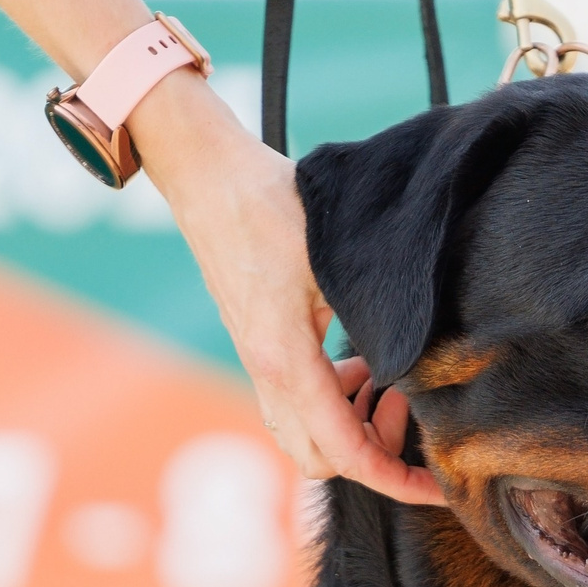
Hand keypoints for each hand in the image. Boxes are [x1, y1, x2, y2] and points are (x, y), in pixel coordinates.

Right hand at [0, 0, 444, 507]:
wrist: (156, 108)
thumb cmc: (216, 148)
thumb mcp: (274, 198)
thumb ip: (307, 263)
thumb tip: (345, 308)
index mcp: (265, 309)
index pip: (316, 415)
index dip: (368, 459)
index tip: (414, 478)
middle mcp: (254, 325)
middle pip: (306, 430)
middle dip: (372, 461)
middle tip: (430, 475)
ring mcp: (244, 315)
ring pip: (296, 406)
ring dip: (347, 427)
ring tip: (406, 434)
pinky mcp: (243, 294)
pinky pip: (290, 368)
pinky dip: (327, 389)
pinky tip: (366, 380)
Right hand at [130, 76, 445, 506]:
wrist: (209, 178)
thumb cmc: (272, 206)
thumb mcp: (338, 260)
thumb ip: (378, 320)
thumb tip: (421, 366)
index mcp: (285, 362)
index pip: (345, 453)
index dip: (395, 480)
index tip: (440, 489)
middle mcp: (267, 375)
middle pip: (323, 460)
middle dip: (376, 453)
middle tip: (414, 408)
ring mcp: (259, 365)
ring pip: (309, 436)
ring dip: (355, 425)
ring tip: (389, 382)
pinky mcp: (261, 349)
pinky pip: (300, 404)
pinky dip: (337, 401)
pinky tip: (362, 362)